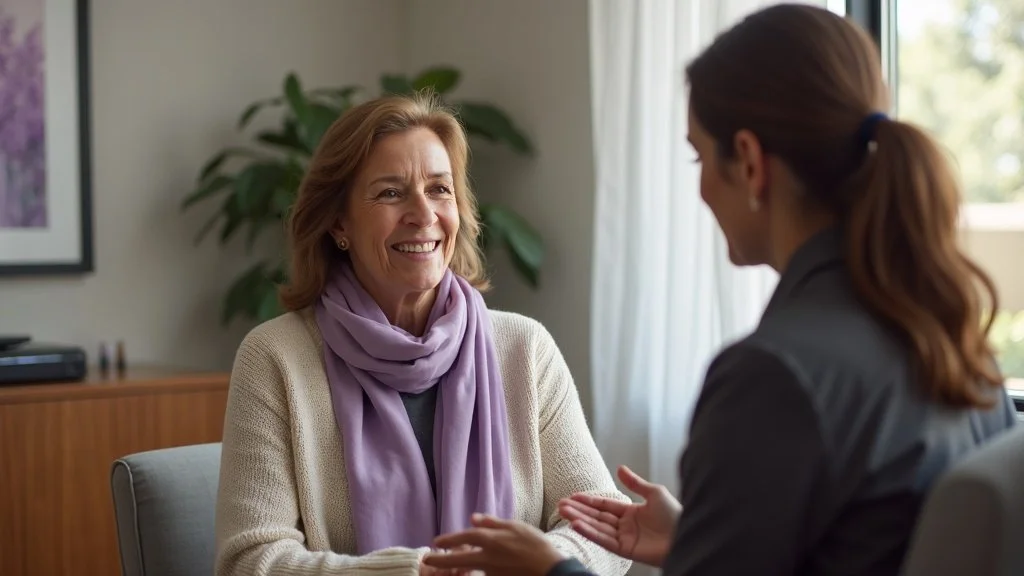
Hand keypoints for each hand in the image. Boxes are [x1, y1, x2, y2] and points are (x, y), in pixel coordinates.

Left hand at [422, 514, 564, 575]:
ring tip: (448, 566)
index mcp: (490, 539)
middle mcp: (486, 557)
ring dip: (457, 567)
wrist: (549, 570)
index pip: (464, 537)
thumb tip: (474, 517)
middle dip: (440, 561)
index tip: (435, 543)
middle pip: (457, 559)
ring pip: (469, 569)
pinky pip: (483, 575)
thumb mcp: (515, 526)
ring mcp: (490, 572)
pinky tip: (475, 569)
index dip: (448, 539)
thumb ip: (493, 523)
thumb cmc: (535, 545)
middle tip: (427, 561)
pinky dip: (476, 572)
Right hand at [558, 465, 680, 566]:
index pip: (604, 506)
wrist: (685, 534)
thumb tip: (619, 468)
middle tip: (560, 504)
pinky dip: (590, 533)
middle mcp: (625, 526)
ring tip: (563, 512)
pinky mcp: (626, 551)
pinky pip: (604, 540)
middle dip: (579, 511)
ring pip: (597, 528)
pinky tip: (577, 525)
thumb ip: (635, 483)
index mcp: (631, 512)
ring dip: (580, 520)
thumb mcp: (654, 493)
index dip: (588, 501)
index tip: (572, 496)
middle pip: (597, 517)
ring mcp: (624, 538)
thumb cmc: (674, 514)